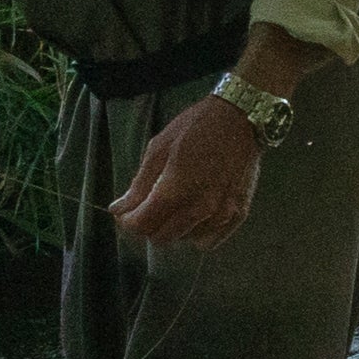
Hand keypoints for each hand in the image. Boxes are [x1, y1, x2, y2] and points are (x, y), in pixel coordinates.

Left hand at [107, 94, 264, 251]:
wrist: (239, 118)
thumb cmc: (195, 128)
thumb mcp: (158, 149)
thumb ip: (138, 185)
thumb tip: (118, 209)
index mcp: (176, 190)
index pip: (142, 225)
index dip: (128, 222)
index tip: (125, 212)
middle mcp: (200, 208)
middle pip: (162, 237)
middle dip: (148, 225)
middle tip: (147, 207)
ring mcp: (221, 214)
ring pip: (184, 240)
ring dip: (173, 228)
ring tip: (175, 205)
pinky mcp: (237, 215)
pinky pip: (208, 241)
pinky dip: (197, 233)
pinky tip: (194, 213)